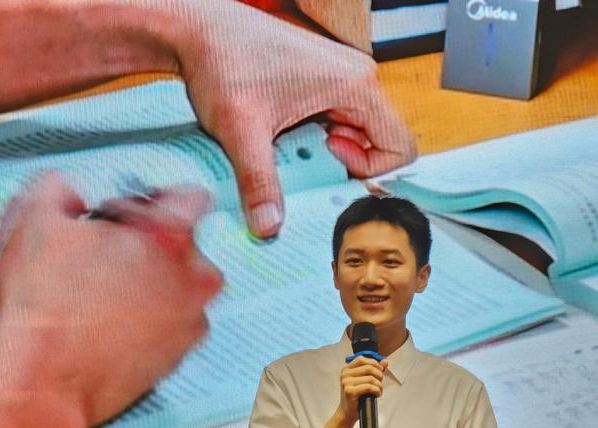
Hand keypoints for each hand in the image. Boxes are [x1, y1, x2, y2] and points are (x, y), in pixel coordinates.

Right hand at [0, 172, 222, 427]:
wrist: (41, 381)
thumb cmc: (40, 307)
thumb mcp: (33, 221)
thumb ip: (58, 189)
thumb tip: (66, 192)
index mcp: (168, 236)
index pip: (191, 198)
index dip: (156, 200)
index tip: (137, 212)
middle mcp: (193, 278)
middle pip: (186, 246)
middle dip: (152, 245)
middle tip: (109, 254)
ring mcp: (191, 320)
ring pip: (183, 289)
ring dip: (155, 285)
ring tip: (108, 293)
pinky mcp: (180, 356)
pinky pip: (176, 327)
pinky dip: (154, 322)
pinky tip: (115, 325)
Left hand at [175, 1, 415, 237]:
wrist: (199, 29)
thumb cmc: (223, 59)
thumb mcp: (241, 130)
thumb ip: (259, 181)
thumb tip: (268, 227)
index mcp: (356, 84)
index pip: (399, 147)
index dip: (368, 170)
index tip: (327, 161)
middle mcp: (357, 78)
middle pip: (379, 144)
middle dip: (345, 164)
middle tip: (304, 158)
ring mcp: (342, 79)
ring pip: (357, 135)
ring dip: (328, 153)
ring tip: (290, 145)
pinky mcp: (325, 83)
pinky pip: (338, 123)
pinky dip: (316, 140)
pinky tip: (285, 135)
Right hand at [337, 356, 388, 423]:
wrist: (348, 412)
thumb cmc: (357, 396)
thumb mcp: (365, 380)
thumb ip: (375, 369)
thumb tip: (385, 361)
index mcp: (347, 369)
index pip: (362, 359)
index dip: (374, 363)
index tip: (380, 370)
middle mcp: (345, 374)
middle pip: (369, 368)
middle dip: (379, 375)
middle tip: (380, 383)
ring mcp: (346, 382)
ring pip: (370, 378)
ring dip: (379, 385)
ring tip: (379, 390)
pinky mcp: (349, 391)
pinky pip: (368, 387)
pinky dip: (376, 390)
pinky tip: (376, 394)